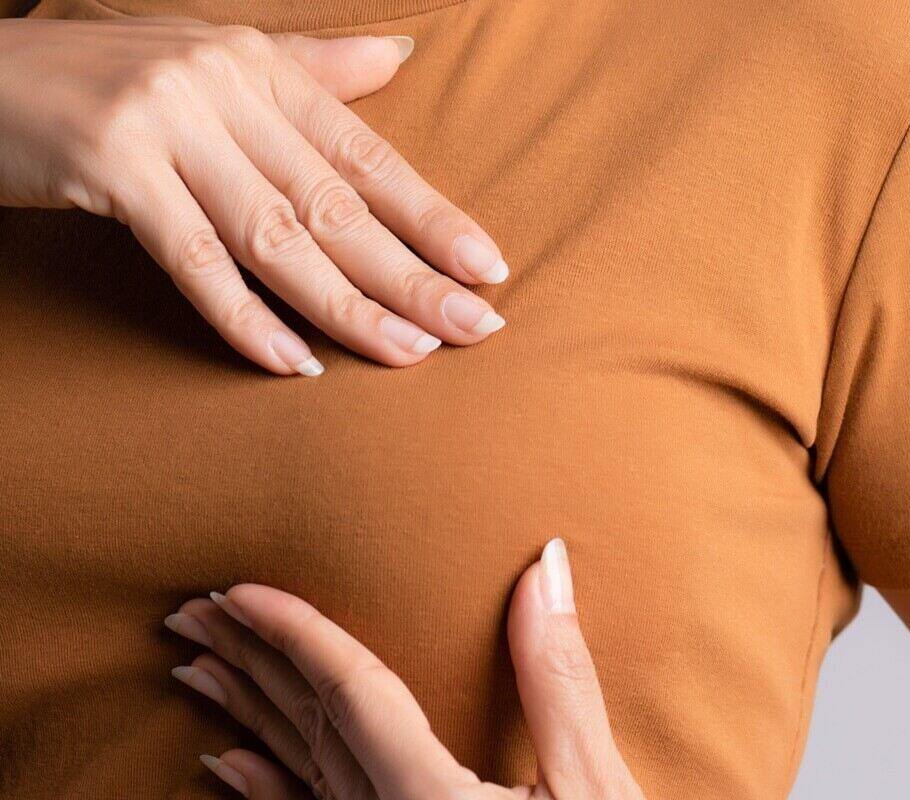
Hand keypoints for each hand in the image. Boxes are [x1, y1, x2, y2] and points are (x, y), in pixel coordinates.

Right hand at [0, 17, 509, 375]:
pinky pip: (194, 260)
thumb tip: (399, 60)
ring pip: (278, 235)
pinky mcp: (110, 167)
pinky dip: (246, 318)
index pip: (365, 154)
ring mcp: (166, 125)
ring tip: (408, 354)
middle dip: (411, 273)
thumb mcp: (215, 62)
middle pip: (335, 203)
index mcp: (259, 66)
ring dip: (348, 305)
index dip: (432, 215)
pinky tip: (297, 363)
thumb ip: (309, 71)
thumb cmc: (104, 78)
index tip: (488, 268)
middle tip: (474, 327)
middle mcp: (222, 89)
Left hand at [161, 539, 645, 798]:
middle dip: (250, 663)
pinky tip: (228, 764)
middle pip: (306, 730)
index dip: (296, 634)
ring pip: (297, 774)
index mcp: (431, 799)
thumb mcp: (595, 782)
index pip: (351, 695)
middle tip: (194, 609)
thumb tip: (547, 566)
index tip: (239, 590)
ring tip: (197, 669)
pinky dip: (266, 791)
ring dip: (247, 715)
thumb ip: (558, 680)